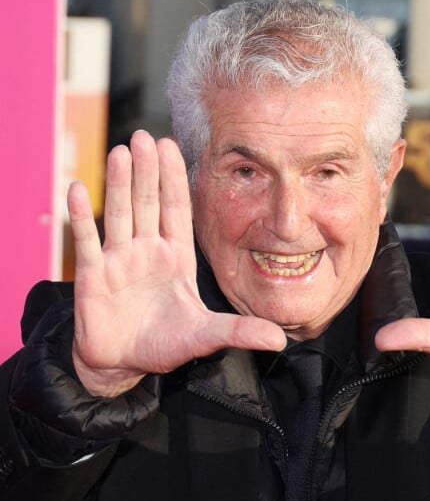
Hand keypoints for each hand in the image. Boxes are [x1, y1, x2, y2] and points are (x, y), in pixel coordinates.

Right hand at [67, 130, 285, 396]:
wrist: (123, 364)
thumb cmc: (164, 344)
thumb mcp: (205, 336)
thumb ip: (239, 331)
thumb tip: (281, 340)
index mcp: (176, 257)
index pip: (177, 209)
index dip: (175, 179)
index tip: (173, 147)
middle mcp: (148, 251)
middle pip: (148, 203)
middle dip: (148, 171)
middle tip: (145, 136)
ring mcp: (119, 260)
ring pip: (120, 214)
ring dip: (119, 183)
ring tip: (120, 151)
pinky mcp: (93, 276)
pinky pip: (87, 241)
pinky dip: (82, 216)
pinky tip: (77, 187)